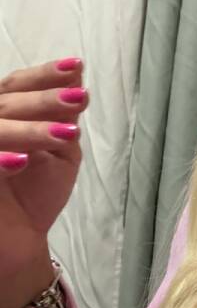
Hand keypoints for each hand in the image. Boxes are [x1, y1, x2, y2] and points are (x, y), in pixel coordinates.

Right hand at [0, 58, 89, 274]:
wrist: (17, 240)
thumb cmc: (34, 192)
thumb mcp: (59, 152)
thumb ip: (62, 119)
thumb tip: (77, 81)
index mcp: (0, 115)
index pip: (15, 86)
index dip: (44, 76)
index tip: (77, 67)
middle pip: (5, 104)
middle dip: (43, 99)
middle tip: (78, 97)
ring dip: (29, 130)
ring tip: (66, 132)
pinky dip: (0, 162)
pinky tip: (22, 161)